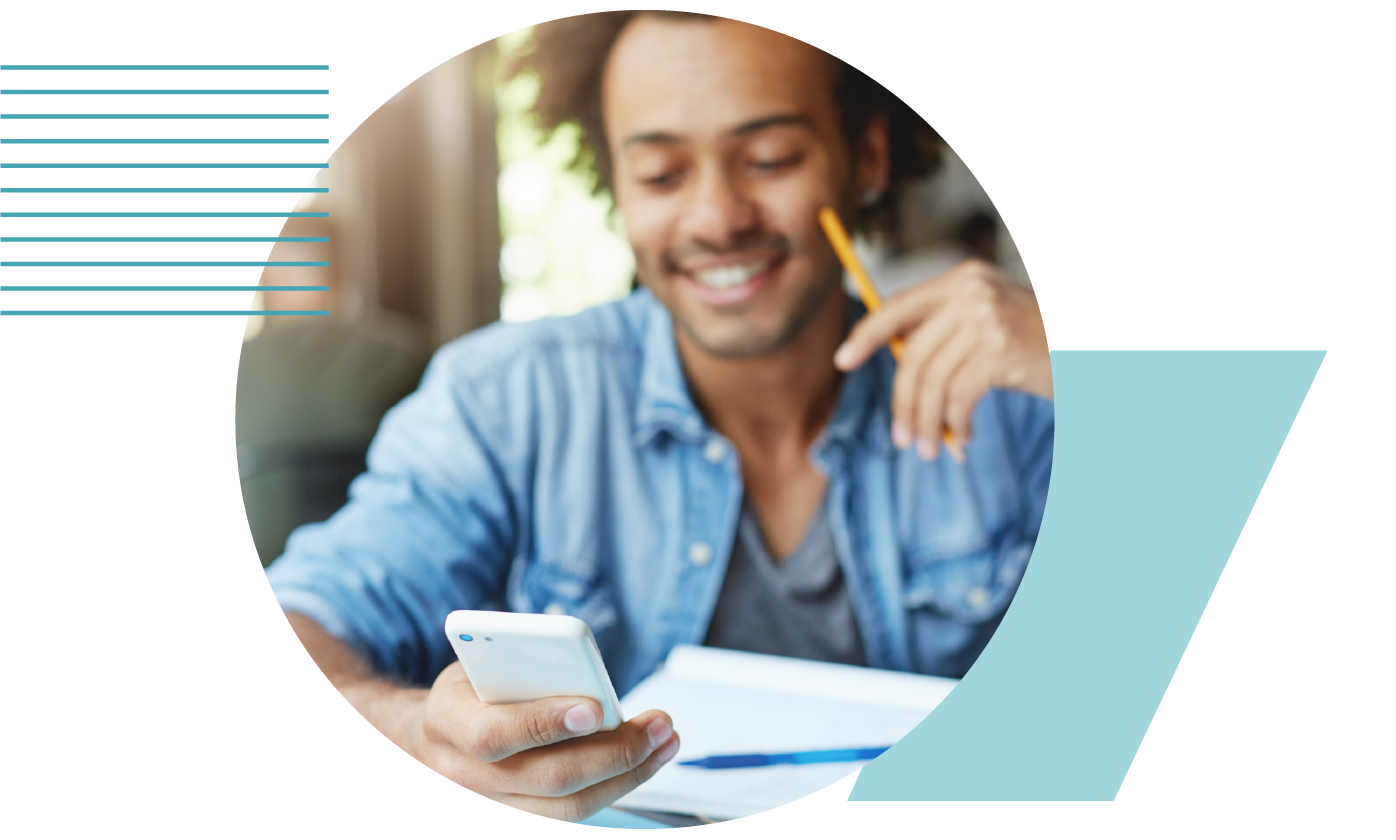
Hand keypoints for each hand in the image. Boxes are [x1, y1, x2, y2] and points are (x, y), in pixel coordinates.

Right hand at [407, 662, 678, 821]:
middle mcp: (462, 776)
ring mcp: (489, 807)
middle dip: (613, 752)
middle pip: (548, 778)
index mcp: (447, 723)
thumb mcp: (480, 664)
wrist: (432, 738)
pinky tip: (645, 760)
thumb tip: (586, 676)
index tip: (594, 708)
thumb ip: (523, 669)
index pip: (495, 734)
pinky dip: (615, 786)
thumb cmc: (469, 694)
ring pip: (568, 808)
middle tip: (657, 725)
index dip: (546, 723)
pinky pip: (573, 814)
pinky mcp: (517, 820)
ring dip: (627, 774)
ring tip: (663, 742)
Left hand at [833, 258, 1051, 461]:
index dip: (867, 334)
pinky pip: (959, 397)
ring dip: (927, 422)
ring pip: (933, 382)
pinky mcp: (1001, 351)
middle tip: (902, 438)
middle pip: (912, 354)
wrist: (1097, 343)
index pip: (899, 306)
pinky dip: (955, 424)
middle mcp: (971, 292)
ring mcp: (986, 319)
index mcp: (962, 279)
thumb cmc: (1040, 339)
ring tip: (928, 448)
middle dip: (903, 403)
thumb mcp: (990, 320)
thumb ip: (946, 331)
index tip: (843, 361)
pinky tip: (963, 437)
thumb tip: (895, 360)